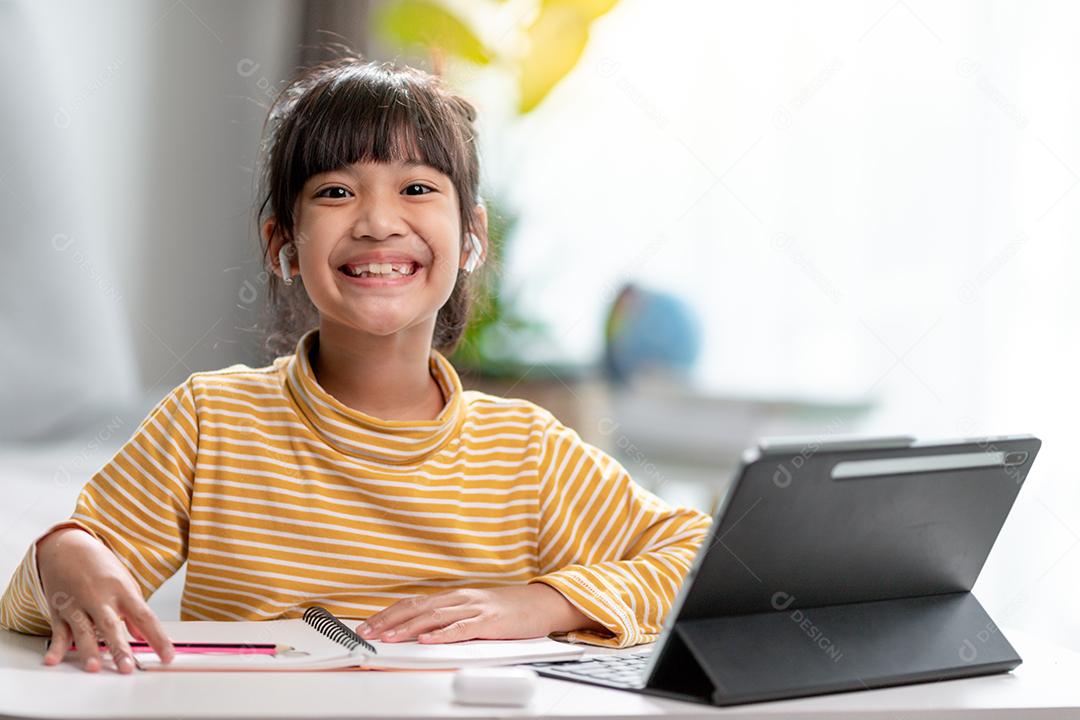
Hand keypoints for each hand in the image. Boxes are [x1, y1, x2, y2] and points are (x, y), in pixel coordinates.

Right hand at [36, 527, 173, 673]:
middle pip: (112, 625)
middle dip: (119, 648)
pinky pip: (58, 631)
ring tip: (94, 667)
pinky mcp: (59, 610)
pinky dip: (56, 646)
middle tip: (127, 668)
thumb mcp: (124, 583)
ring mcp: (78, 604)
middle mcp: (100, 597)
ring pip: (83, 630)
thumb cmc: (100, 567)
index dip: (157, 637)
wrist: (68, 547)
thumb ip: (133, 611)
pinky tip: (53, 660)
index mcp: (122, 590)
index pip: (145, 616)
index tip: (167, 656)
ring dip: (89, 650)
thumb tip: (142, 635)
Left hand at [356, 584, 604, 643]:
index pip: (413, 602)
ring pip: (435, 616)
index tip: (367, 625)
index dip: (388, 613)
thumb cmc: (510, 610)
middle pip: (417, 607)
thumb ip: (451, 617)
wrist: (544, 602)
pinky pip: (463, 628)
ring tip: (390, 638)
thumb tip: (421, 631)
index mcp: (454, 596)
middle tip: (367, 632)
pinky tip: (428, 639)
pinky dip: (443, 634)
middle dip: (389, 620)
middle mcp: (461, 598)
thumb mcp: (475, 610)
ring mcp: (475, 608)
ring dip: (409, 628)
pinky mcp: (490, 621)